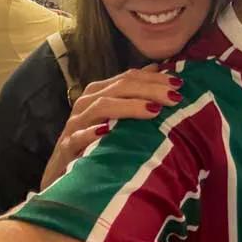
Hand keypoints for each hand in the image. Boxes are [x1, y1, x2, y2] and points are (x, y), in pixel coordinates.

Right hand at [40, 65, 182, 189]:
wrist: (62, 173)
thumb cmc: (94, 141)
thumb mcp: (115, 115)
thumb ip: (133, 91)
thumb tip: (157, 68)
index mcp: (98, 92)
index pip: (128, 77)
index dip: (154, 78)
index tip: (179, 84)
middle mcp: (85, 103)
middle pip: (119, 88)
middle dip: (149, 90)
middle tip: (174, 97)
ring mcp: (75, 125)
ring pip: (101, 107)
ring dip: (129, 107)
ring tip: (153, 111)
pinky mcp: (67, 147)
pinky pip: (79, 137)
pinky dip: (93, 133)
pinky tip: (109, 132)